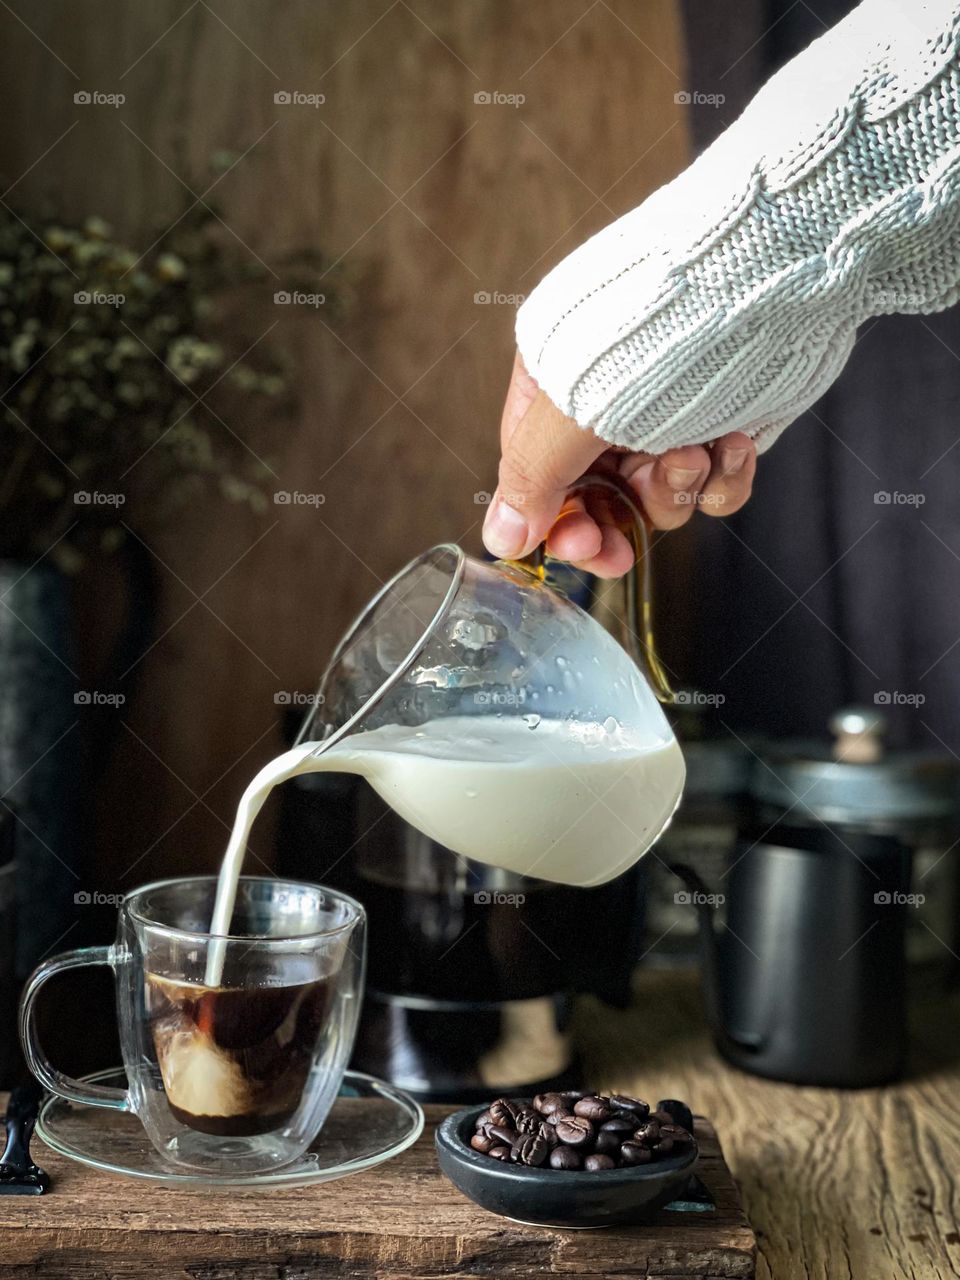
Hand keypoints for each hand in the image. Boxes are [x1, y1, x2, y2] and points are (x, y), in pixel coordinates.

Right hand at [481, 352, 757, 576]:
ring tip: (693, 452)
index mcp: (556, 386)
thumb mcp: (575, 408)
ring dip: (674, 490)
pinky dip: (725, 479)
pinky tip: (736, 444)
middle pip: (598, 497)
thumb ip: (533, 478)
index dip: (556, 520)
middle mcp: (609, 405)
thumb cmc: (658, 328)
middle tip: (617, 554)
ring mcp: (669, 416)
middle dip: (612, 526)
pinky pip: (715, 485)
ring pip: (659, 496)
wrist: (766, 280)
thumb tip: (500, 540)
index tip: (575, 547)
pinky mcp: (723, 426)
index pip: (539, 474)